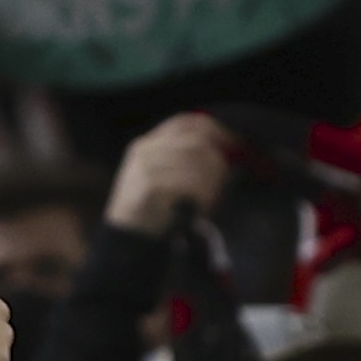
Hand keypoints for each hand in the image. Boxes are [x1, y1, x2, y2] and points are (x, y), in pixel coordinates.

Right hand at [104, 111, 234, 234]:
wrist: (127, 238)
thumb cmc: (153, 210)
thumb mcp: (166, 178)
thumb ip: (188, 162)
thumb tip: (225, 155)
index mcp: (149, 143)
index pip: (185, 121)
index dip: (213, 129)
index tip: (232, 143)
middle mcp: (146, 149)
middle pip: (195, 142)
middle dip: (216, 162)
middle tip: (225, 181)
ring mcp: (145, 166)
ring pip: (195, 163)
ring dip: (211, 182)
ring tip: (212, 199)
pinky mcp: (149, 185)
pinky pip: (188, 184)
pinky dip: (202, 195)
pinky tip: (202, 208)